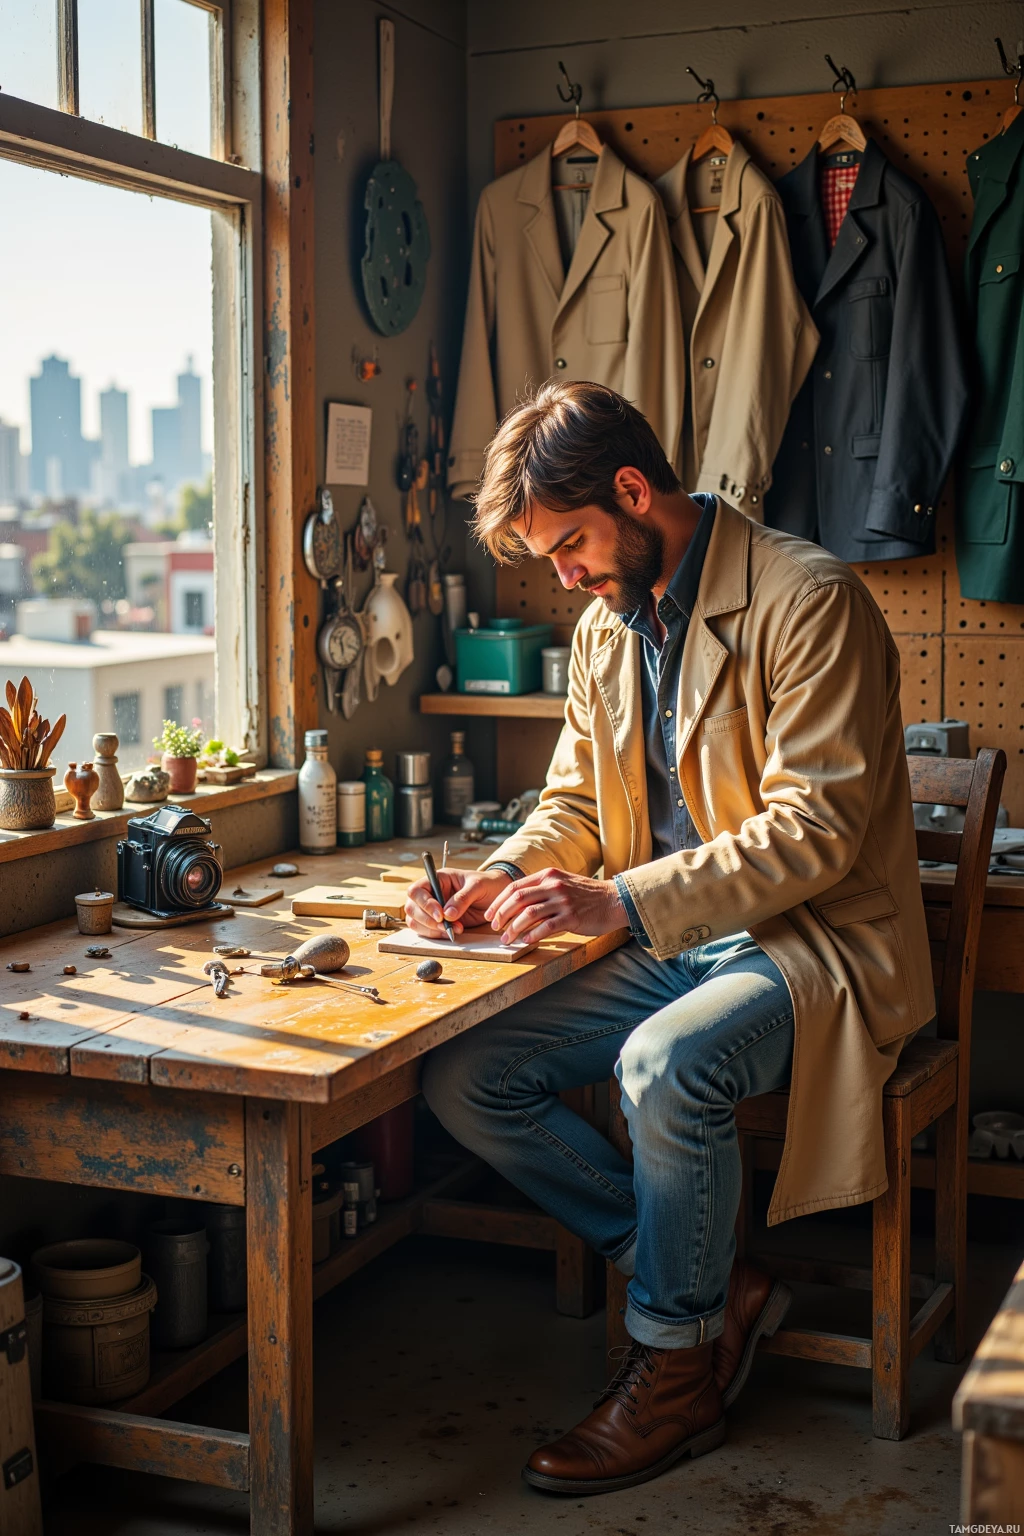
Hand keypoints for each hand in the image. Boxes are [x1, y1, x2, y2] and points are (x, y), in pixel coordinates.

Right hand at [404, 868, 513, 938]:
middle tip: (446, 926)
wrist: (498, 895)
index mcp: (438, 879)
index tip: (440, 915)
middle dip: (427, 920)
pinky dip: (437, 935)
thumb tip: (448, 914)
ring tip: (454, 930)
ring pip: (416, 922)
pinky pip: (427, 931)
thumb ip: (463, 898)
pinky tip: (453, 933)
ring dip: (432, 930)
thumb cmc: (487, 884)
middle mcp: (431, 894)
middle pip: (412, 908)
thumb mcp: (478, 886)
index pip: (417, 890)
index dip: (424, 903)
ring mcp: (433, 909)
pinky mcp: (439, 922)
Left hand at [485, 868, 626, 946]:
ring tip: (507, 939)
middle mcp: (553, 885)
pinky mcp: (572, 917)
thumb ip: (542, 889)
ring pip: (529, 914)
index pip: (515, 887)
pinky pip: (546, 927)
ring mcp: (563, 901)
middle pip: (518, 899)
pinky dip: (532, 935)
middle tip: (495, 928)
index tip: (490, 915)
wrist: (614, 900)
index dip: (498, 902)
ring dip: (514, 928)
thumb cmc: (587, 895)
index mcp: (548, 875)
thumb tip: (518, 904)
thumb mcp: (563, 882)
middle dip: (501, 915)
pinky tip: (526, 941)